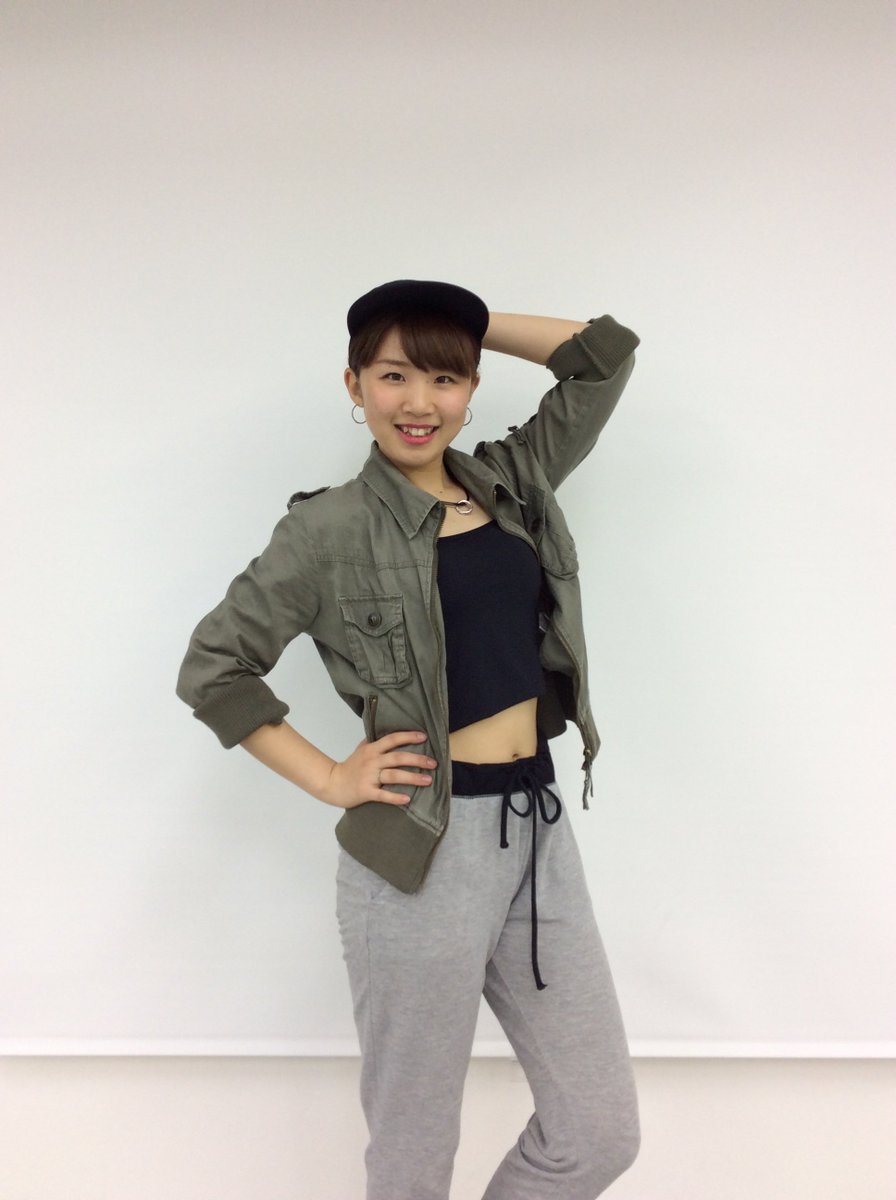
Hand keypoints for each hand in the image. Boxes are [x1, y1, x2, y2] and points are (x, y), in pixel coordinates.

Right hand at [320, 731, 436, 808]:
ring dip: (412, 778)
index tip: (424, 737)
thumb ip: (374, 741)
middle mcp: (372, 761)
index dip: (408, 737)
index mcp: (372, 749)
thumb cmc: (350, 767)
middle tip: (433, 763)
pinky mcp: (366, 792)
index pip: (392, 739)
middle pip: (397, 758)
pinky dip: (395, 797)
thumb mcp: (361, 749)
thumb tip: (389, 732)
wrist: (332, 783)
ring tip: (428, 780)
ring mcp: (369, 777)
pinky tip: (407, 798)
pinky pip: (383, 795)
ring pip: (394, 776)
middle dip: (417, 760)